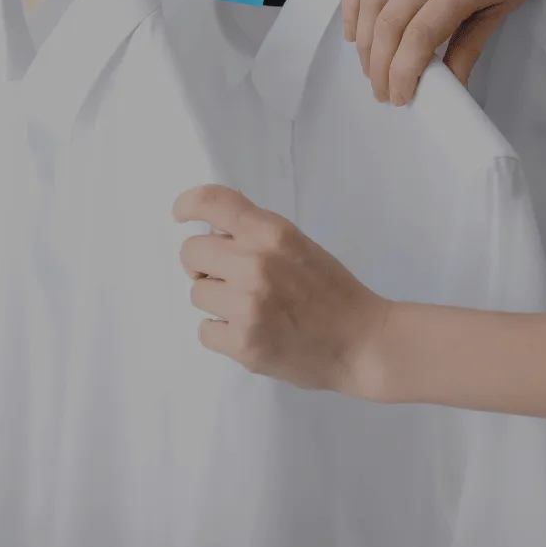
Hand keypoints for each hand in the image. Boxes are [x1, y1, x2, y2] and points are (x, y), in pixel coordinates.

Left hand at [172, 185, 391, 398]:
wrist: (365, 343)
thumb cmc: (331, 291)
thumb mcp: (296, 244)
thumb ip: (254, 232)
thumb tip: (206, 227)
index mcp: (271, 233)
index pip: (211, 202)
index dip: (187, 204)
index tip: (180, 215)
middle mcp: (255, 264)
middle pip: (190, 252)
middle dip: (204, 265)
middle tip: (229, 278)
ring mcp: (248, 306)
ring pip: (196, 293)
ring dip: (216, 302)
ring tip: (251, 309)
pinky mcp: (244, 344)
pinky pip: (204, 330)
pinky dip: (222, 333)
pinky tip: (250, 332)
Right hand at [341, 0, 545, 105]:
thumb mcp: (501, 11)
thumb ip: (468, 48)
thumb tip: (446, 88)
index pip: (418, 39)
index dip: (402, 73)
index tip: (399, 96)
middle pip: (388, 24)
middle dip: (378, 65)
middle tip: (380, 88)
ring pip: (369, 3)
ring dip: (363, 42)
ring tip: (369, 65)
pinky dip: (351, 5)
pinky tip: (353, 31)